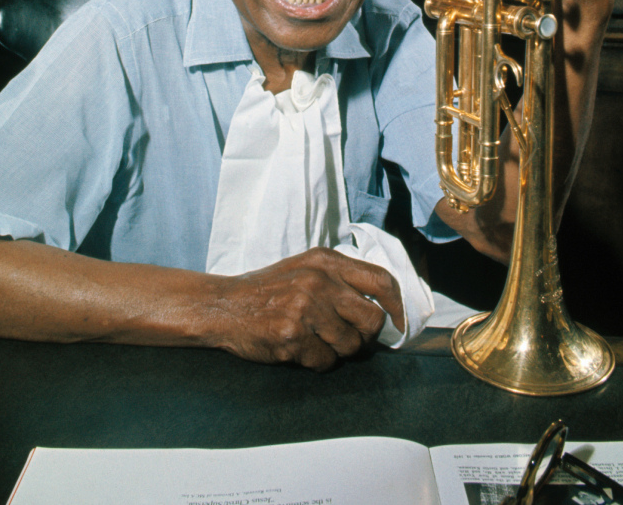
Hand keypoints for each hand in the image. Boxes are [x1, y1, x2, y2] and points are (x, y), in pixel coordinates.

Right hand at [210, 247, 402, 370]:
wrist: (223, 305)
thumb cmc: (268, 289)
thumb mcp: (305, 268)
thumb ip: (340, 279)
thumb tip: (381, 307)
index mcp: (326, 261)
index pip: (381, 281)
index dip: (397, 306)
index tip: (398, 323)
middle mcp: (319, 281)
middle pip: (372, 319)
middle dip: (367, 337)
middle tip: (353, 340)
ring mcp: (305, 309)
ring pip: (351, 346)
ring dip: (339, 351)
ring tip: (317, 341)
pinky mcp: (292, 337)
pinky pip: (325, 362)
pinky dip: (317, 362)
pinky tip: (300, 349)